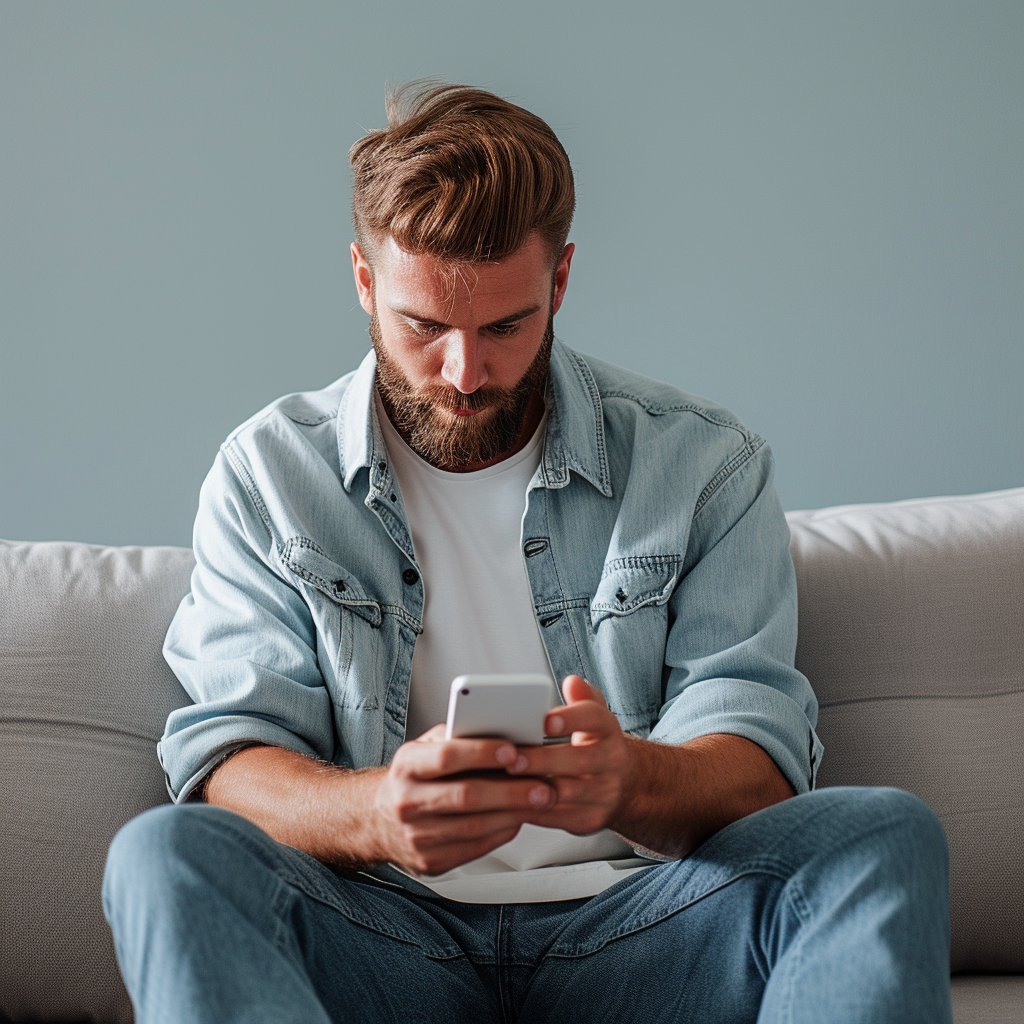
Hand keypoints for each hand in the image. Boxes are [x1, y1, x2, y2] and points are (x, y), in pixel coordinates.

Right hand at [369, 727, 556, 875]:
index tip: (513, 750)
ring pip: (474, 826)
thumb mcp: (424, 747)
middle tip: (543, 785)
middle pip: (466, 796)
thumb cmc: (413, 777)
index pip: (446, 757)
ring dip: (513, 814)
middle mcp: (407, 802)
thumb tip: (501, 728)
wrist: (378, 819)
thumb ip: (456, 737)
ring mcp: (417, 836)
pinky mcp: (431, 861)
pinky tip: (517, 818)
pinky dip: (502, 832)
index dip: (481, 753)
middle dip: (511, 791)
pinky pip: (475, 847)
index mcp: (406, 766)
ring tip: (539, 801)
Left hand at [505, 675, 632, 835]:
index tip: (544, 721)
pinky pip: (557, 816)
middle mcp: (612, 760)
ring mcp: (604, 793)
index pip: (594, 718)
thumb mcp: (594, 718)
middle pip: (578, 760)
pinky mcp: (590, 819)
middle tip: (512, 758)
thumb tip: (572, 681)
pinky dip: (530, 810)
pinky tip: (507, 803)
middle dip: (542, 760)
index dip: (570, 719)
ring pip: (566, 792)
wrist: (626, 787)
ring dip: (533, 789)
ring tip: (503, 783)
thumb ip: (581, 699)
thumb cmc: (596, 745)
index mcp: (608, 730)